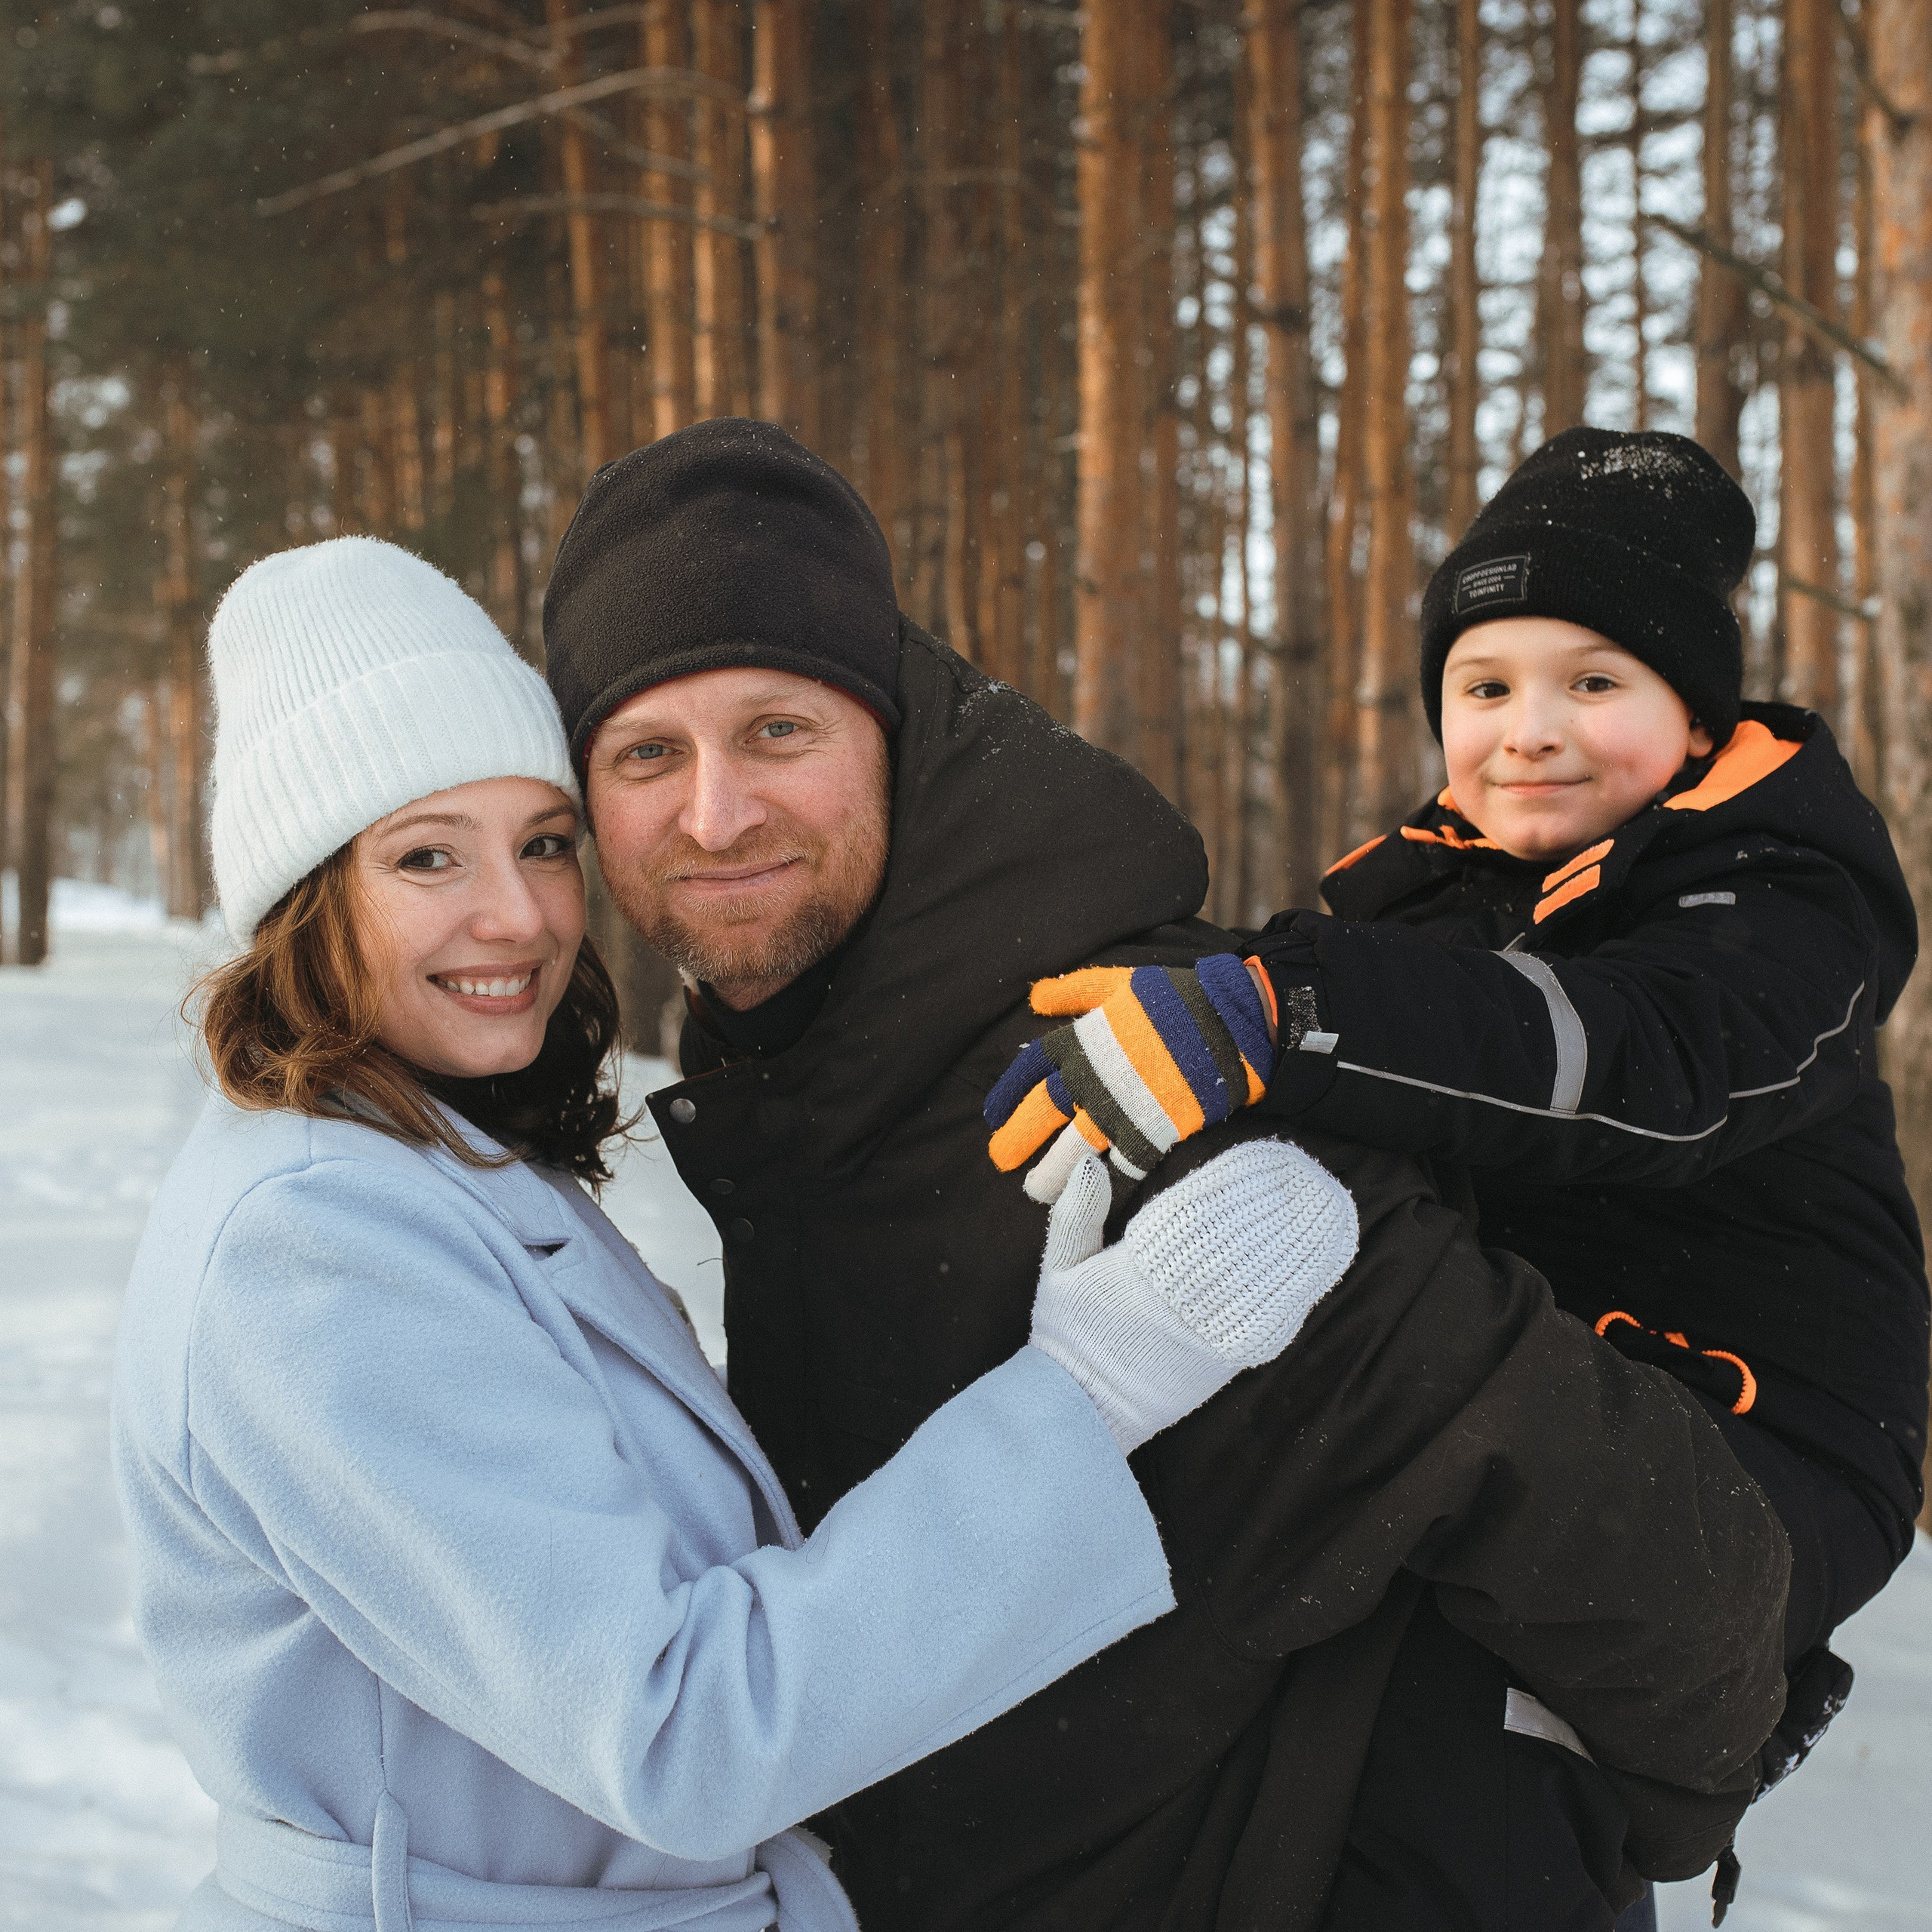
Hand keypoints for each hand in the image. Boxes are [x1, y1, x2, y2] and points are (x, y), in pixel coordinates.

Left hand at [985, 957, 1291, 1200]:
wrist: (1235, 1023)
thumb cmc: (1179, 998)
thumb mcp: (1121, 982)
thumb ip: (1075, 991)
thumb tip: (1033, 998)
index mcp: (1083, 1040)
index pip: (1031, 1070)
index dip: (1009, 1092)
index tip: (993, 1113)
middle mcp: (1092, 1079)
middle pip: (1043, 1115)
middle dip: (1018, 1139)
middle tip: (1000, 1160)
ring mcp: (1121, 1112)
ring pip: (1073, 1151)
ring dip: (1051, 1174)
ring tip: (1036, 1191)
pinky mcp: (1152, 1136)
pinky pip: (1121, 1169)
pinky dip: (1106, 1185)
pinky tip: (1092, 1197)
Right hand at [1027, 1140, 1358, 1455]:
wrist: (1082, 1412)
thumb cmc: (1069, 1335)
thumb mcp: (1059, 1269)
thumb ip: (1076, 1214)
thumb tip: (1091, 1161)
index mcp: (1137, 1269)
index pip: (1196, 1212)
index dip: (1233, 1181)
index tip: (1261, 1153)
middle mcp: (1180, 1299)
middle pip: (1243, 1240)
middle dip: (1278, 1204)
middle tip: (1307, 1172)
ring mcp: (1210, 1333)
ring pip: (1266, 1279)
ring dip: (1299, 1241)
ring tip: (1327, 1206)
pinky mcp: (1228, 1362)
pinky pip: (1272, 1321)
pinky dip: (1297, 1289)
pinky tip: (1318, 1261)